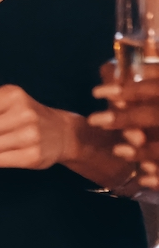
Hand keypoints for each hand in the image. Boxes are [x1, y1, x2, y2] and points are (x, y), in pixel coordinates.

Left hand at [90, 70, 158, 187]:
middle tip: (94, 121)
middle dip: (127, 119)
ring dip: (144, 151)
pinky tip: (144, 178)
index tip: (98, 92)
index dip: (130, 90)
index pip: (155, 87)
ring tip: (119, 151)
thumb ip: (145, 78)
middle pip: (156, 115)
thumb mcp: (157, 86)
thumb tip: (107, 69)